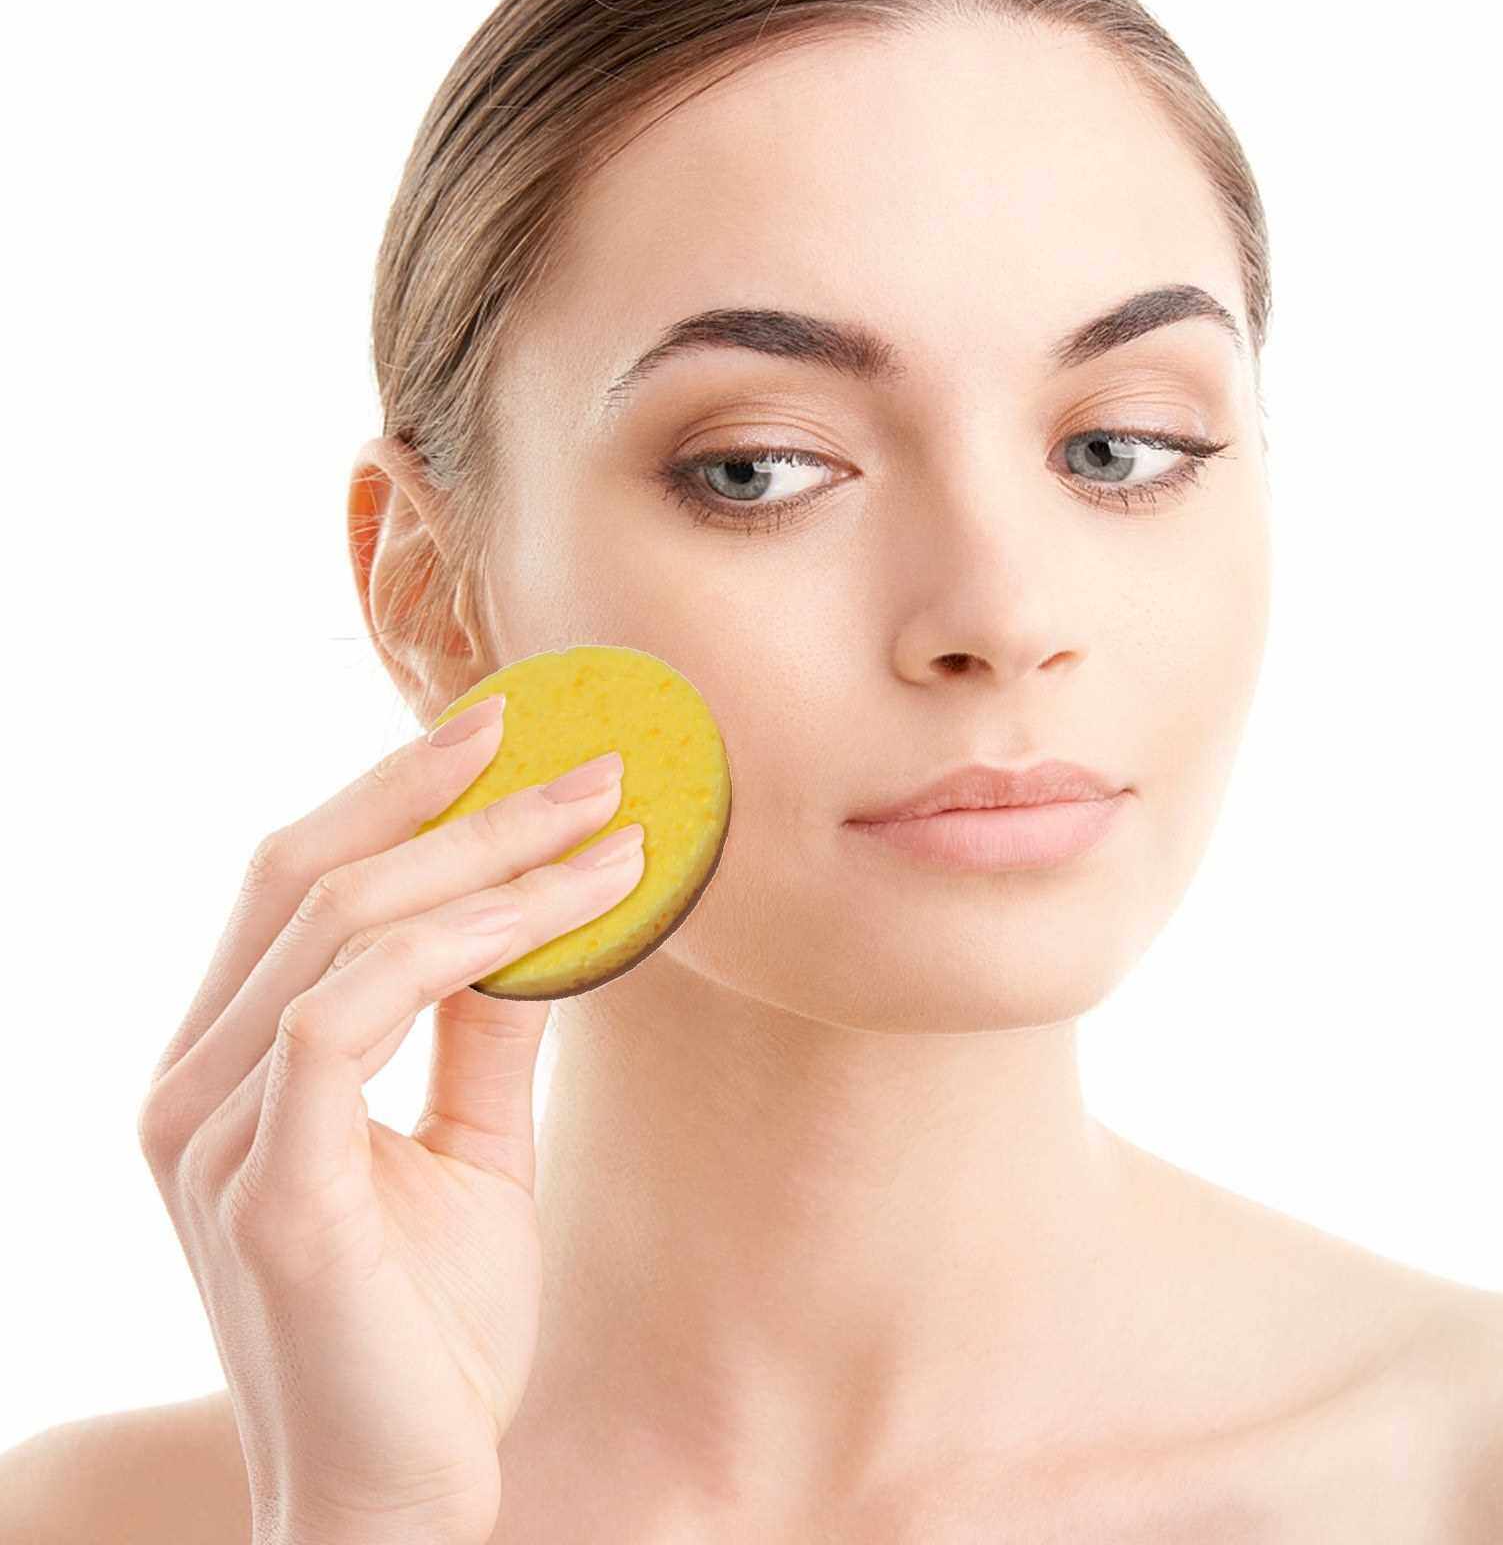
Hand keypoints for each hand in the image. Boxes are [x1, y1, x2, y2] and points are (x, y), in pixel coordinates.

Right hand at [138, 697, 642, 1544]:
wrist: (403, 1499)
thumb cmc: (430, 1328)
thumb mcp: (470, 1149)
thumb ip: (482, 1028)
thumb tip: (541, 908)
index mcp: (230, 1066)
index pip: (297, 882)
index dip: (394, 793)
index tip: (505, 732)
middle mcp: (194, 1084)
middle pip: (309, 874)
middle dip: (450, 795)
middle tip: (576, 746)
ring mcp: (215, 1135)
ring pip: (345, 926)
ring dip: (491, 860)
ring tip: (612, 823)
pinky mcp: (269, 1189)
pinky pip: (353, 1013)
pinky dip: (466, 945)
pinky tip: (564, 917)